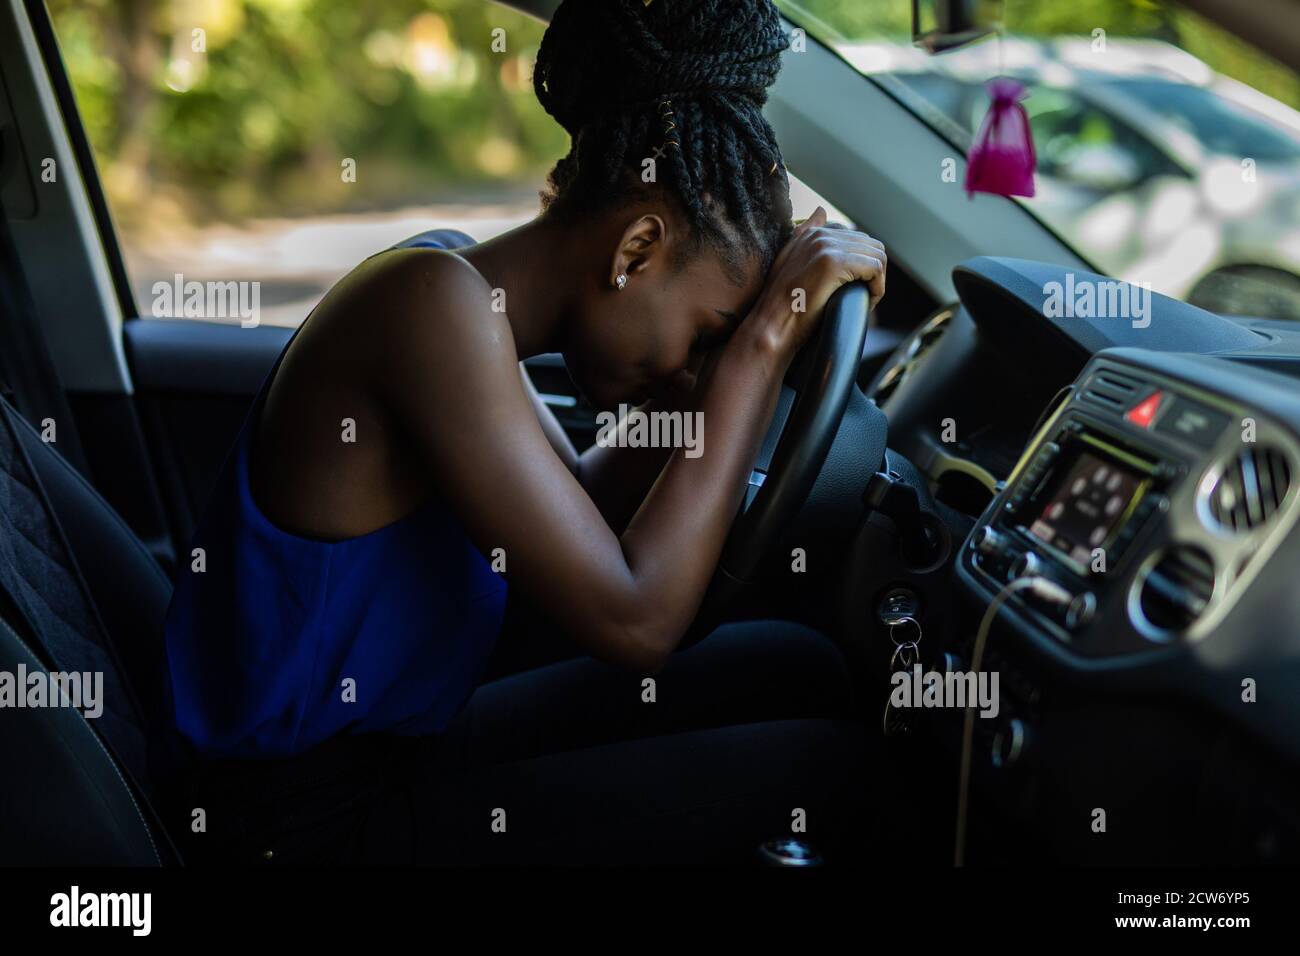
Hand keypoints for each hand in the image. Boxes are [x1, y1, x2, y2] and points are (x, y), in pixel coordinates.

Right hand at [743, 206, 886, 360]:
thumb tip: (821, 211)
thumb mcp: (788, 262)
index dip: (862, 265)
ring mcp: (826, 247)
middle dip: (874, 272)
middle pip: (871, 246)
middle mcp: (820, 235)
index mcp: (813, 234)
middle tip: (864, 296)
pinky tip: (866, 303)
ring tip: (865, 300)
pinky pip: (875, 268)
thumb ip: (803, 235)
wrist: (771, 327)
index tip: (854, 287)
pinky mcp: (834, 263)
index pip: (858, 239)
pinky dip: (877, 288)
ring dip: (877, 281)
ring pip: (877, 256)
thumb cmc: (781, 305)